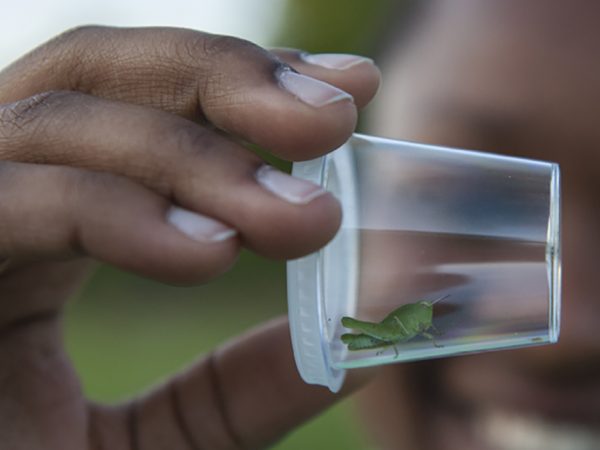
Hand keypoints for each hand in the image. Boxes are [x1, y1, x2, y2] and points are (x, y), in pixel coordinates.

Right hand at [0, 27, 379, 448]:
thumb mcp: (168, 441)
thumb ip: (245, 386)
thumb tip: (358, 340)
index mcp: (57, 218)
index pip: (144, 103)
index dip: (245, 79)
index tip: (348, 89)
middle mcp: (2, 195)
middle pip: (99, 75)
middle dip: (226, 80)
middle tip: (335, 118)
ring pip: (59, 124)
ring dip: (195, 159)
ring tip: (304, 218)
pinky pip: (8, 202)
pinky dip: (111, 213)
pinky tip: (208, 253)